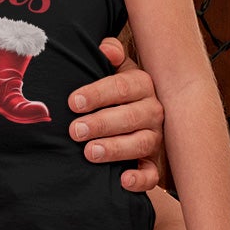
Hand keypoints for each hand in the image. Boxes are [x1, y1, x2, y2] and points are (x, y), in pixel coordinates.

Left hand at [68, 37, 164, 192]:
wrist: (140, 114)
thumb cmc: (119, 91)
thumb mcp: (117, 69)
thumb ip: (111, 55)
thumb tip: (106, 48)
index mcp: (142, 85)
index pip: (121, 87)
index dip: (97, 94)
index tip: (73, 102)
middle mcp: (153, 110)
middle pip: (129, 116)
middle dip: (101, 124)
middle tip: (75, 130)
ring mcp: (156, 138)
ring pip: (140, 143)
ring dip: (115, 149)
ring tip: (90, 152)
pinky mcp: (155, 163)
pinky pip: (152, 173)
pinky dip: (140, 180)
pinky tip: (123, 181)